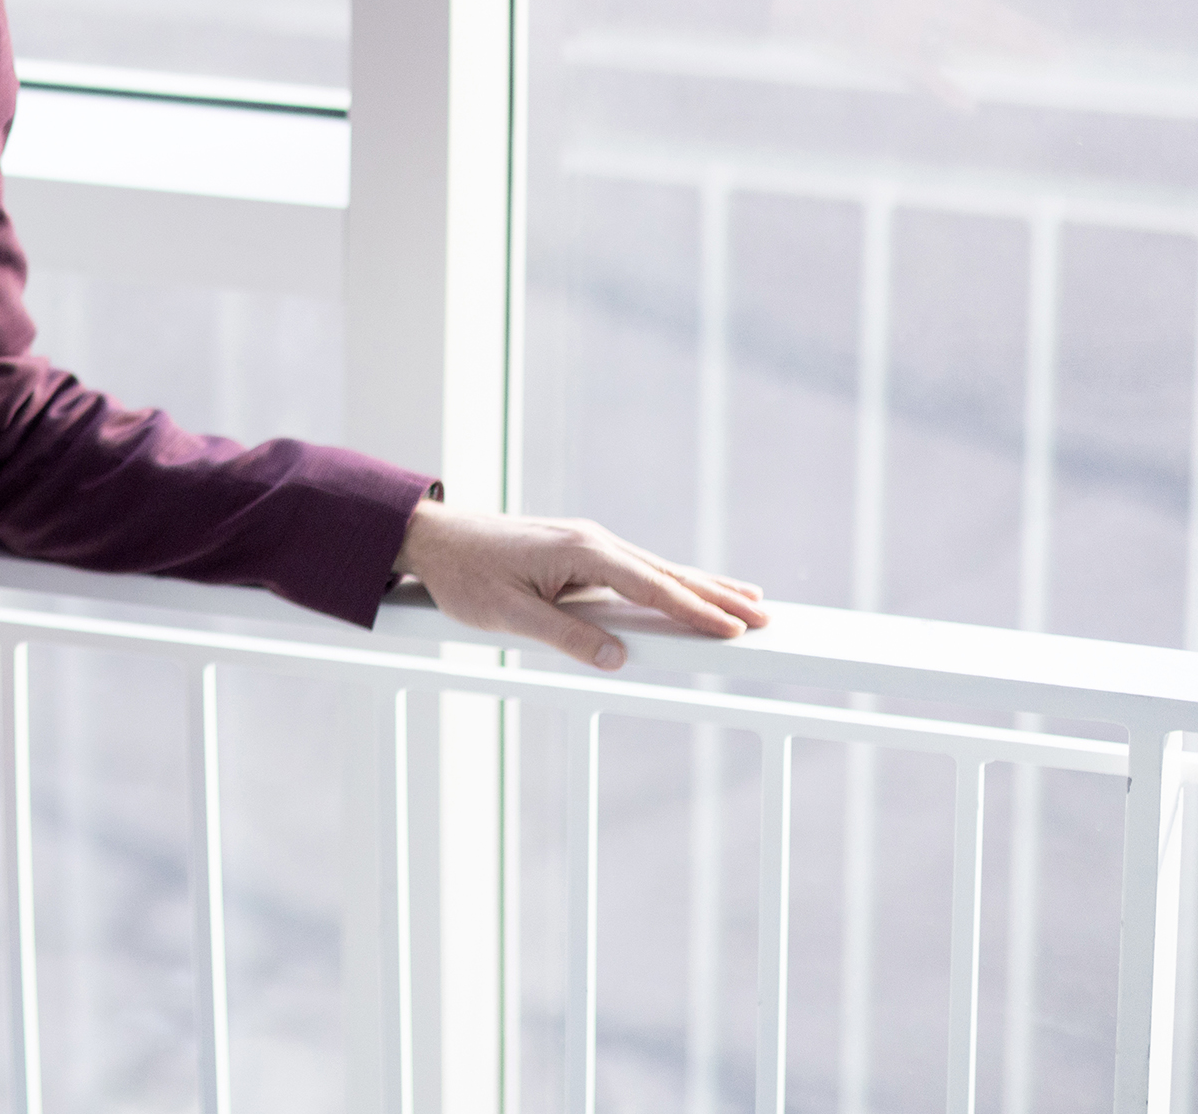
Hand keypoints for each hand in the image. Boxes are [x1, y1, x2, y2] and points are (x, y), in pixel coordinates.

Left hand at [394, 499, 769, 669]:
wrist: (430, 538)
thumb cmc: (463, 575)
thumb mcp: (508, 615)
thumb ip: (565, 637)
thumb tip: (619, 659)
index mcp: (581, 551)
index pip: (652, 585)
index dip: (695, 610)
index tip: (737, 629)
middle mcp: (592, 540)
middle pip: (668, 572)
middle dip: (717, 597)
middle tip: (767, 618)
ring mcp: (587, 542)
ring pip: (657, 568)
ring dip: (702, 586)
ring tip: (748, 602)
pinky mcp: (579, 550)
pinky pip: (636, 569)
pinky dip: (671, 580)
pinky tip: (688, 589)